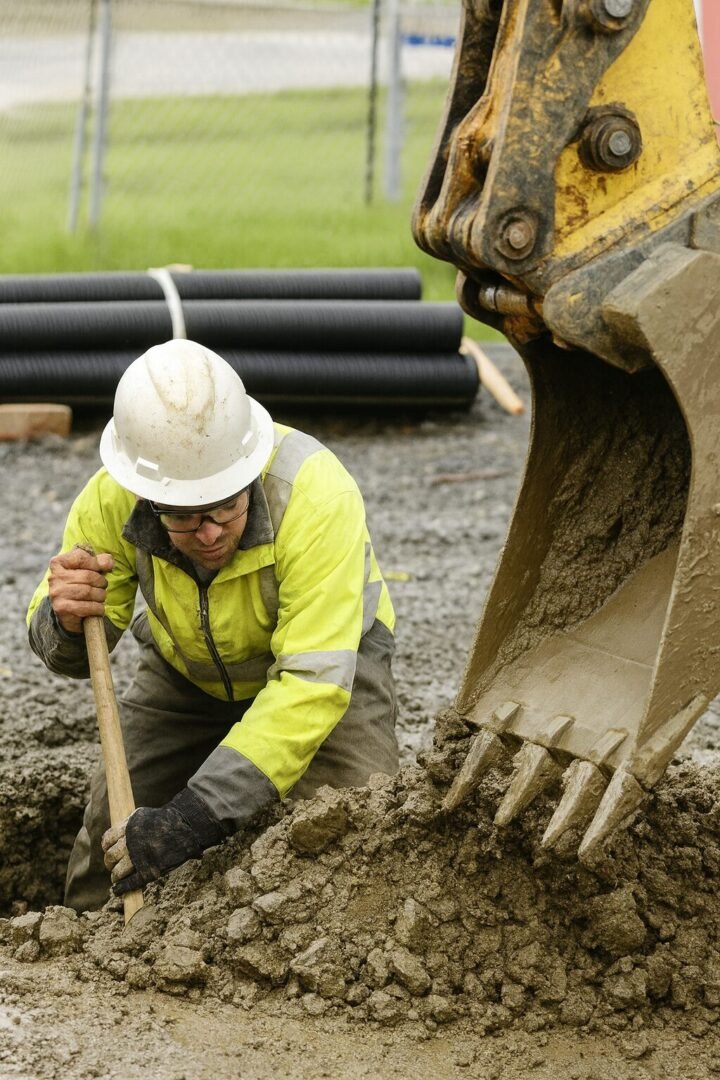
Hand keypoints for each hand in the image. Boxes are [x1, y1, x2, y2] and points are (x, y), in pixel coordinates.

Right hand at [48, 547, 113, 633]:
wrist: (68, 609)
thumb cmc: (81, 584)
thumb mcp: (90, 568)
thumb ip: (100, 561)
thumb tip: (108, 562)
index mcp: (59, 562)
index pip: (81, 558)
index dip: (96, 564)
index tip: (100, 570)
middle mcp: (55, 577)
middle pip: (88, 576)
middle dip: (101, 582)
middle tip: (103, 587)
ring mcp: (57, 593)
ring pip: (88, 592)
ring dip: (100, 596)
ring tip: (100, 597)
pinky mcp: (61, 608)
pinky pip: (87, 607)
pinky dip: (97, 608)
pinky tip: (98, 608)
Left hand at [103, 789, 228, 895]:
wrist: (188, 824)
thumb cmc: (170, 819)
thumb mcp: (146, 816)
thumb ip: (133, 826)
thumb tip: (121, 836)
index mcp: (129, 826)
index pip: (107, 839)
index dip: (107, 847)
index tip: (109, 850)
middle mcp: (130, 841)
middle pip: (110, 856)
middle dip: (110, 862)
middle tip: (114, 865)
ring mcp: (139, 857)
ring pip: (118, 871)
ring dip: (116, 875)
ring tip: (118, 877)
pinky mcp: (149, 870)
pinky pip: (130, 882)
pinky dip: (122, 888)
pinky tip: (117, 890)